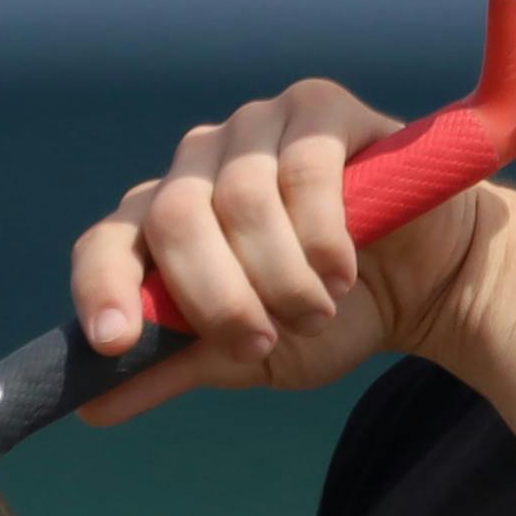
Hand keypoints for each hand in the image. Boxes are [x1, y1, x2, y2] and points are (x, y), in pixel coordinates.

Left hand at [70, 78, 499, 422]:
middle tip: (264, 341)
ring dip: (282, 276)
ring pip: (240, 198)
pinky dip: (322, 236)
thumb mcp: (248, 355)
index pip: (107, 241)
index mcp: (166, 218)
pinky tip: (344, 268)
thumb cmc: (328, 313)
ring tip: (317, 309)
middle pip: (173, 217)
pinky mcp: (318, 108)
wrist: (424, 283)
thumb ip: (174, 367)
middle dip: (217, 296)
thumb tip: (92, 407)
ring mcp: (256, 126)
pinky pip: (303, 169)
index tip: (115, 341)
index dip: (102, 287)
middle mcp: (198, 161)